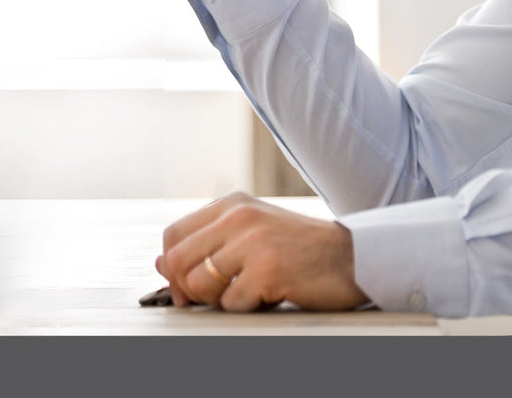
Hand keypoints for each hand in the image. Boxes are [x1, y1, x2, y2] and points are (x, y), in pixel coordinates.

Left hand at [155, 192, 367, 311]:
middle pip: (177, 261)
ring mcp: (252, 240)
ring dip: (218, 300)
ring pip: (199, 283)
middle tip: (211, 301)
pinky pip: (230, 303)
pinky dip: (247, 308)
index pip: (173, 234)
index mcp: (232, 204)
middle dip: (186, 290)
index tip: (184, 289)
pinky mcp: (267, 267)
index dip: (170, 267)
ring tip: (246, 292)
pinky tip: (269, 294)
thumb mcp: (252, 232)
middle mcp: (238, 215)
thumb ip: (209, 243)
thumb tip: (161, 263)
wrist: (350, 256)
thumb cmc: (300, 249)